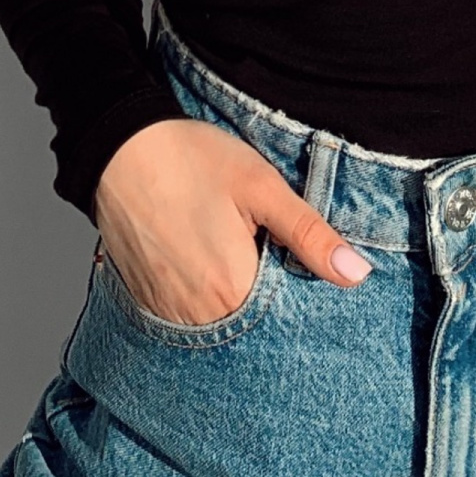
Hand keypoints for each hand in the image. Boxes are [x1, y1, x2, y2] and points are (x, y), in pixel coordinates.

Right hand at [93, 117, 373, 325]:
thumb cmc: (191, 159)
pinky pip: (188, 322)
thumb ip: (309, 234)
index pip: (287, 324)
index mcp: (233, 290)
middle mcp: (199, 316)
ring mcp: (168, 314)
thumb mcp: (261, 185)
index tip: (303, 279)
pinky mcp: (147, 304)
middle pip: (252, 330)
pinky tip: (207, 270)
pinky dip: (205, 304)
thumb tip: (357, 275)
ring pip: (220, 329)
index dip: (301, 302)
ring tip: (235, 264)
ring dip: (236, 309)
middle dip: (269, 309)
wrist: (118, 146)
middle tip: (265, 260)